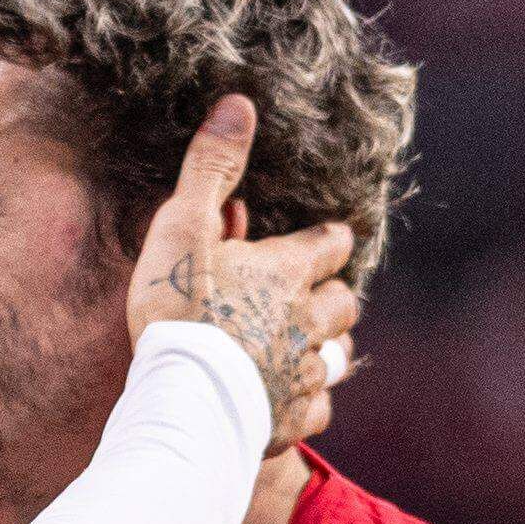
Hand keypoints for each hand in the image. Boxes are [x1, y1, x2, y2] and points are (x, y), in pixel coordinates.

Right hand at [126, 95, 361, 452]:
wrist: (184, 396)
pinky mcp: (291, 419)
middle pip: (344, 303)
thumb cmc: (180, 308)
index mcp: (287, 271)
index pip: (330, 243)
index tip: (324, 239)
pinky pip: (318, 411)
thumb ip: (211, 168)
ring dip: (328, 350)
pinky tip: (290, 403)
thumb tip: (238, 104)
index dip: (328, 239)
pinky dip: (308, 404)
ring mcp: (303, 373)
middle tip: (314, 298)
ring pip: (338, 358)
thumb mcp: (184, 226)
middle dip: (334, 298)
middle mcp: (308, 320)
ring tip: (309, 350)